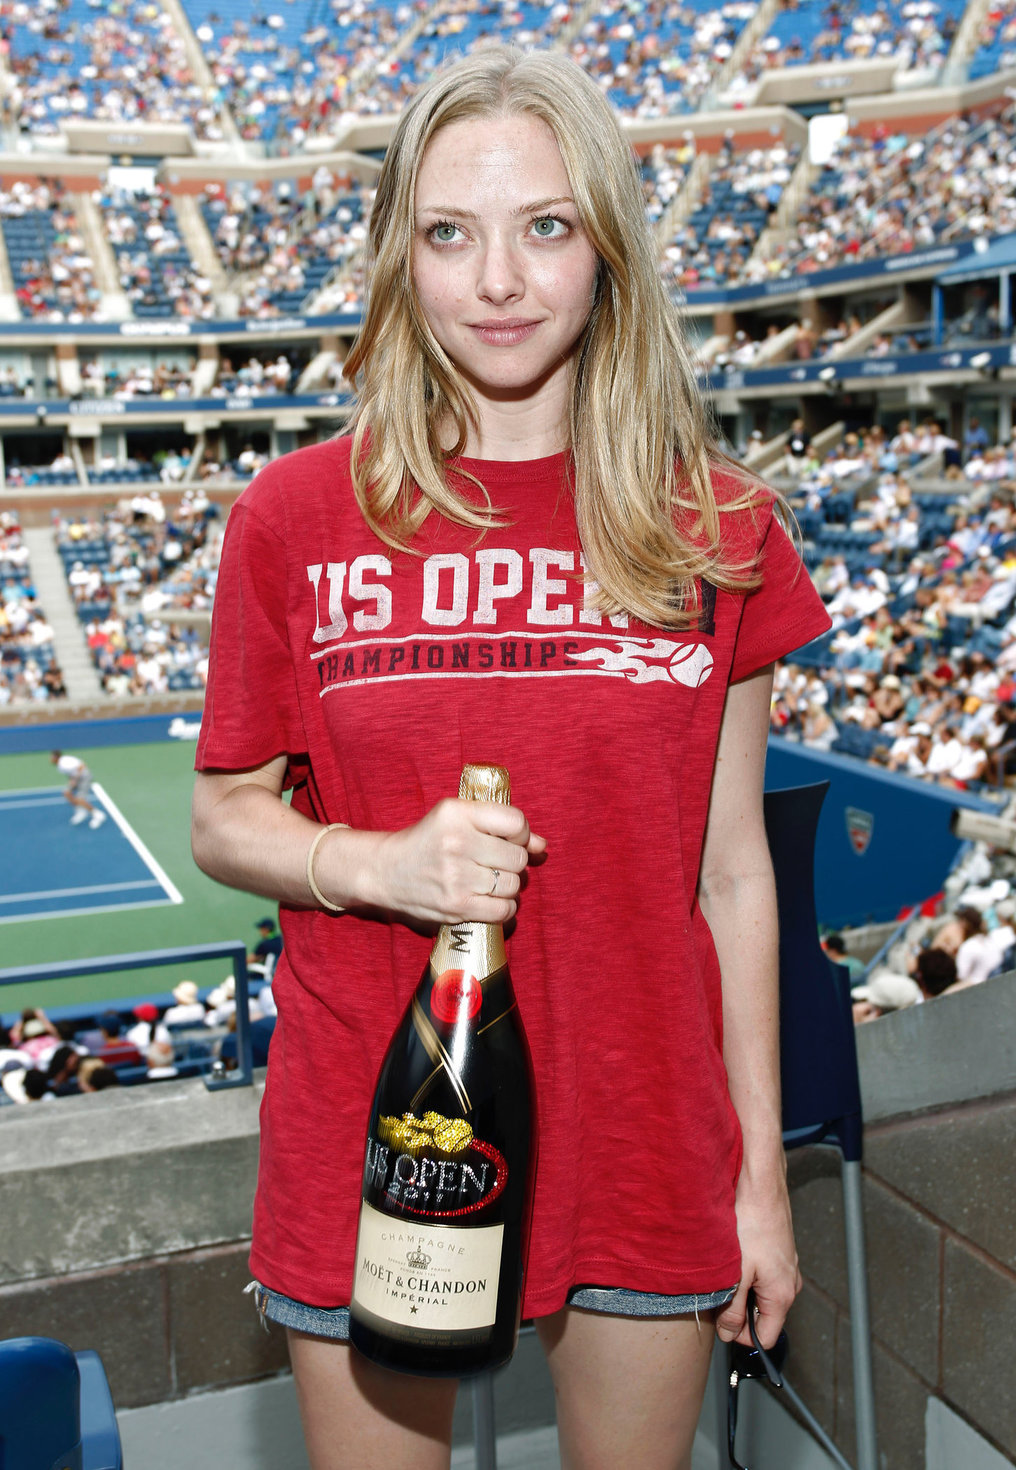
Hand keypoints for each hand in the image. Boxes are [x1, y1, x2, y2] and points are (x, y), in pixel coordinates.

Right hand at [361, 798, 545, 925]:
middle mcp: (457, 843)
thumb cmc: (428, 841)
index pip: (516, 822)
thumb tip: (542, 846)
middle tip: (497, 863)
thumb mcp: (457, 819)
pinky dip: (505, 907)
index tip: (509, 840)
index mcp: (457, 814)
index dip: (521, 834)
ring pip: (513, 885)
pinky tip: (491, 899)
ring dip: (510, 886)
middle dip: (514, 862)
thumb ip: (501, 828)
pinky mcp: (456, 906)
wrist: (386, 871)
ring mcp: (456, 877)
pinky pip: (504, 910)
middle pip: (517, 857)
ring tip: (492, 881)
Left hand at [715, 1167, 800, 1349]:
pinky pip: (763, 1276)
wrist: (761, 1187)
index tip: (722, 1322)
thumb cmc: (752, 1225)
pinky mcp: (779, 1253)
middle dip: (739, 1311)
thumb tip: (728, 1334)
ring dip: (741, 1290)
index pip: (766, 1338)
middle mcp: (790, 1284)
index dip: (741, 1336)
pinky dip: (747, 1273)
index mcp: (782, 1295)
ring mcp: (786, 1268)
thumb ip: (732, 1309)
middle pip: (763, 1317)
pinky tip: (734, 1256)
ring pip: (761, 1295)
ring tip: (726, 1270)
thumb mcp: (736, 1275)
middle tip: (719, 1291)